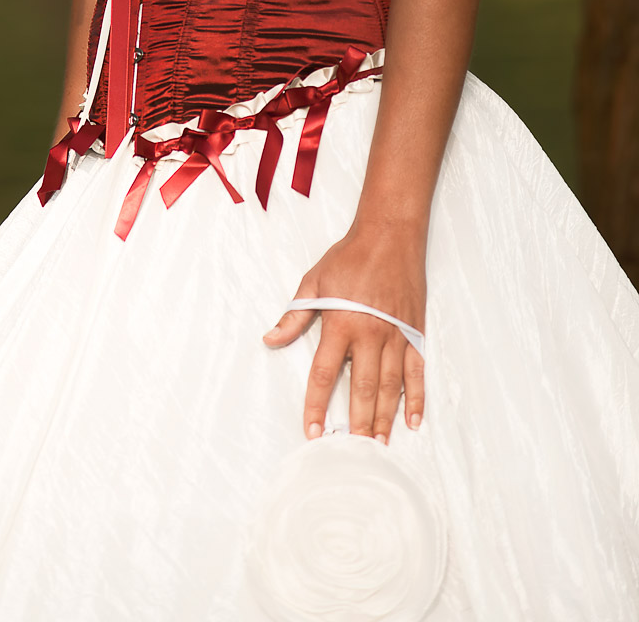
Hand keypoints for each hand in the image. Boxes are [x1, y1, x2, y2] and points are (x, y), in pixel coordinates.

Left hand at [262, 223, 425, 443]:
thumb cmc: (349, 257)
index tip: (311, 431)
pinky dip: (416, 397)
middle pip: (361, 387)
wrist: (390, 235)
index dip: (316, 405)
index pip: (323, 374)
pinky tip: (413, 420)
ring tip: (377, 444)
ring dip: (383, 417)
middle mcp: (370, 334)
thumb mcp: (314, 282)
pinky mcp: (415, 333)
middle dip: (355, 422)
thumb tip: (270, 339)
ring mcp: (396, 335)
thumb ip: (294, 316)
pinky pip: (417, 371)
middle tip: (351, 451)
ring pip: (390, 386)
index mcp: (341, 323)